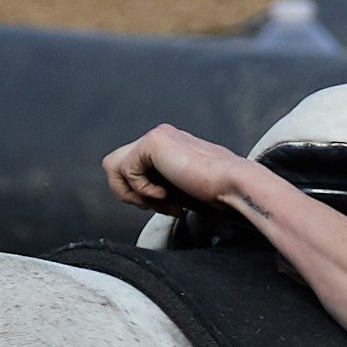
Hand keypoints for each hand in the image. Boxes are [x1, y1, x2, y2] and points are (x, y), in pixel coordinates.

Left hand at [102, 124, 245, 215]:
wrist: (233, 186)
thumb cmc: (219, 193)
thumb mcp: (182, 191)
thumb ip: (162, 187)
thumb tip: (142, 200)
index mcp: (171, 148)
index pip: (135, 170)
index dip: (146, 196)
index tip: (174, 209)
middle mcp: (161, 138)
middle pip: (117, 166)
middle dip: (132, 194)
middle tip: (160, 206)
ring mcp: (156, 137)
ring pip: (113, 167)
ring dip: (132, 192)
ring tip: (159, 200)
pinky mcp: (152, 142)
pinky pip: (126, 170)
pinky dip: (143, 190)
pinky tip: (166, 193)